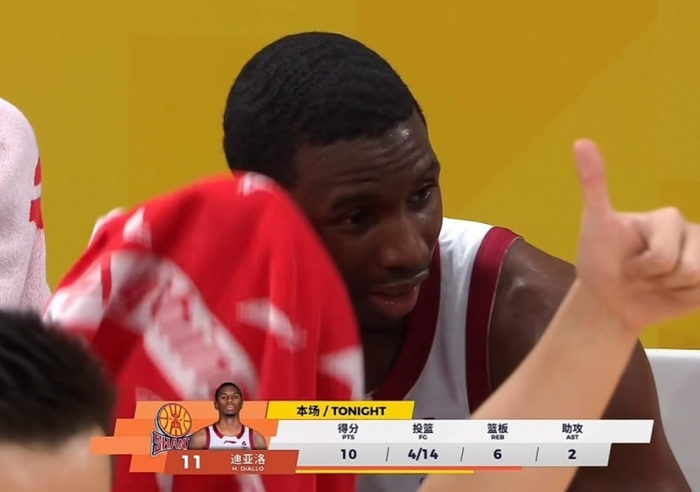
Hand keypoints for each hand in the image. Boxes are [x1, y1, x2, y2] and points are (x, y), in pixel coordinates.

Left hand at [573, 139, 699, 331]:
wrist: (609, 300)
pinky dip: (682, 299)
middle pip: (683, 269)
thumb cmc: (601, 260)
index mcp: (666, 217)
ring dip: (666, 290)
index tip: (624, 259)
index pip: (662, 257)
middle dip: (653, 280)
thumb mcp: (594, 224)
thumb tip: (580, 141)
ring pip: (697, 280)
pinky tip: (668, 291)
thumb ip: (593, 184)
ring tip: (651, 281)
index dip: (639, 268)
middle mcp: (690, 231)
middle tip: (637, 274)